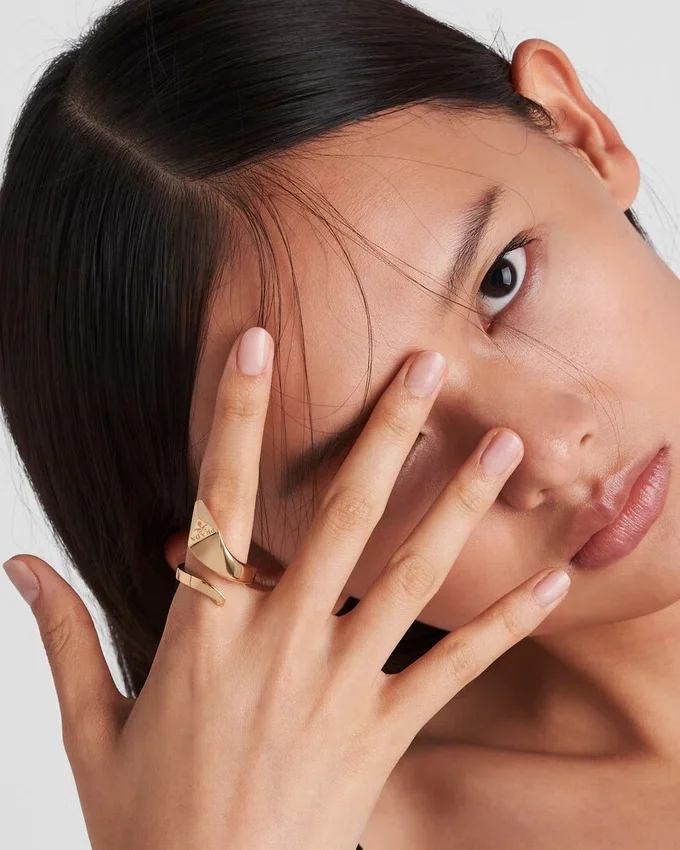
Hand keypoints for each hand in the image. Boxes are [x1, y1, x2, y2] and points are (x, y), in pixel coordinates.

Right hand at [4, 326, 569, 849]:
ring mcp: (339, 686)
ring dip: (459, 503)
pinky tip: (553, 579)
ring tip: (502, 443)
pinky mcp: (384, 733)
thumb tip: (19, 563)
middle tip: (425, 364)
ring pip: (411, 576)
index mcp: (201, 634)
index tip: (254, 345)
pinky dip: (506, 622)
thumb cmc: (147, 826)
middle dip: (386, 432)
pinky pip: (455, 669)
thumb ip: (60, 636)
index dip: (234, 417)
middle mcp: (279, 644)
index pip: (217, 500)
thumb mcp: (90, 729)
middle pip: (341, 516)